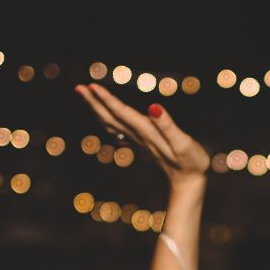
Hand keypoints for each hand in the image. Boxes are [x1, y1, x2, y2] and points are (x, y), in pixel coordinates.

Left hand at [75, 84, 209, 188]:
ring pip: (111, 124)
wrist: (189, 183)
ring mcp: (138, 142)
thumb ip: (168, 125)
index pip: (122, 113)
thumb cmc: (191, 162)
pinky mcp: (141, 145)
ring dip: (97, 110)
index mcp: (147, 132)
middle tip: (78, 88)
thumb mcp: (183, 143)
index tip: (91, 86)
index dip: (107, 99)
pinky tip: (103, 117)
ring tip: (85, 96)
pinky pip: (118, 131)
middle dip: (94, 103)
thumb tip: (153, 106)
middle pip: (110, 118)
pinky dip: (107, 121)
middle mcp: (139, 136)